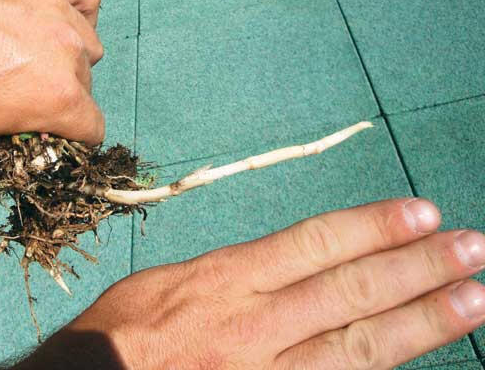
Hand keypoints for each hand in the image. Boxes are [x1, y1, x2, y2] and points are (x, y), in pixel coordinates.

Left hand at [0, 0, 103, 176]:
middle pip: (86, 88)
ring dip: (66, 56)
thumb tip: (27, 167)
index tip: (41, 130)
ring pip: (87, 47)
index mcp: (57, 99)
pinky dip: (75, 13)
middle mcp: (71, 53)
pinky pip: (85, 0)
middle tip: (18, 90)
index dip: (68, 138)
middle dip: (60, 97)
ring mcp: (61, 11)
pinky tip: (48, 20)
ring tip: (26, 52)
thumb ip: (5, 165)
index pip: (93, 131)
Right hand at [20, 199, 484, 368]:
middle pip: (351, 291)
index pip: (315, 244)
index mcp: (223, 279)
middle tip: (473, 248)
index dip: (374, 228)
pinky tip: (416, 355)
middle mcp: (253, 324)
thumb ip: (230, 272)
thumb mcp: (166, 281)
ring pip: (359, 345)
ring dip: (423, 321)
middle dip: (418, 267)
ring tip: (474, 298)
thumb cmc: (120, 334)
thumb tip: (283, 262)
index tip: (422, 214)